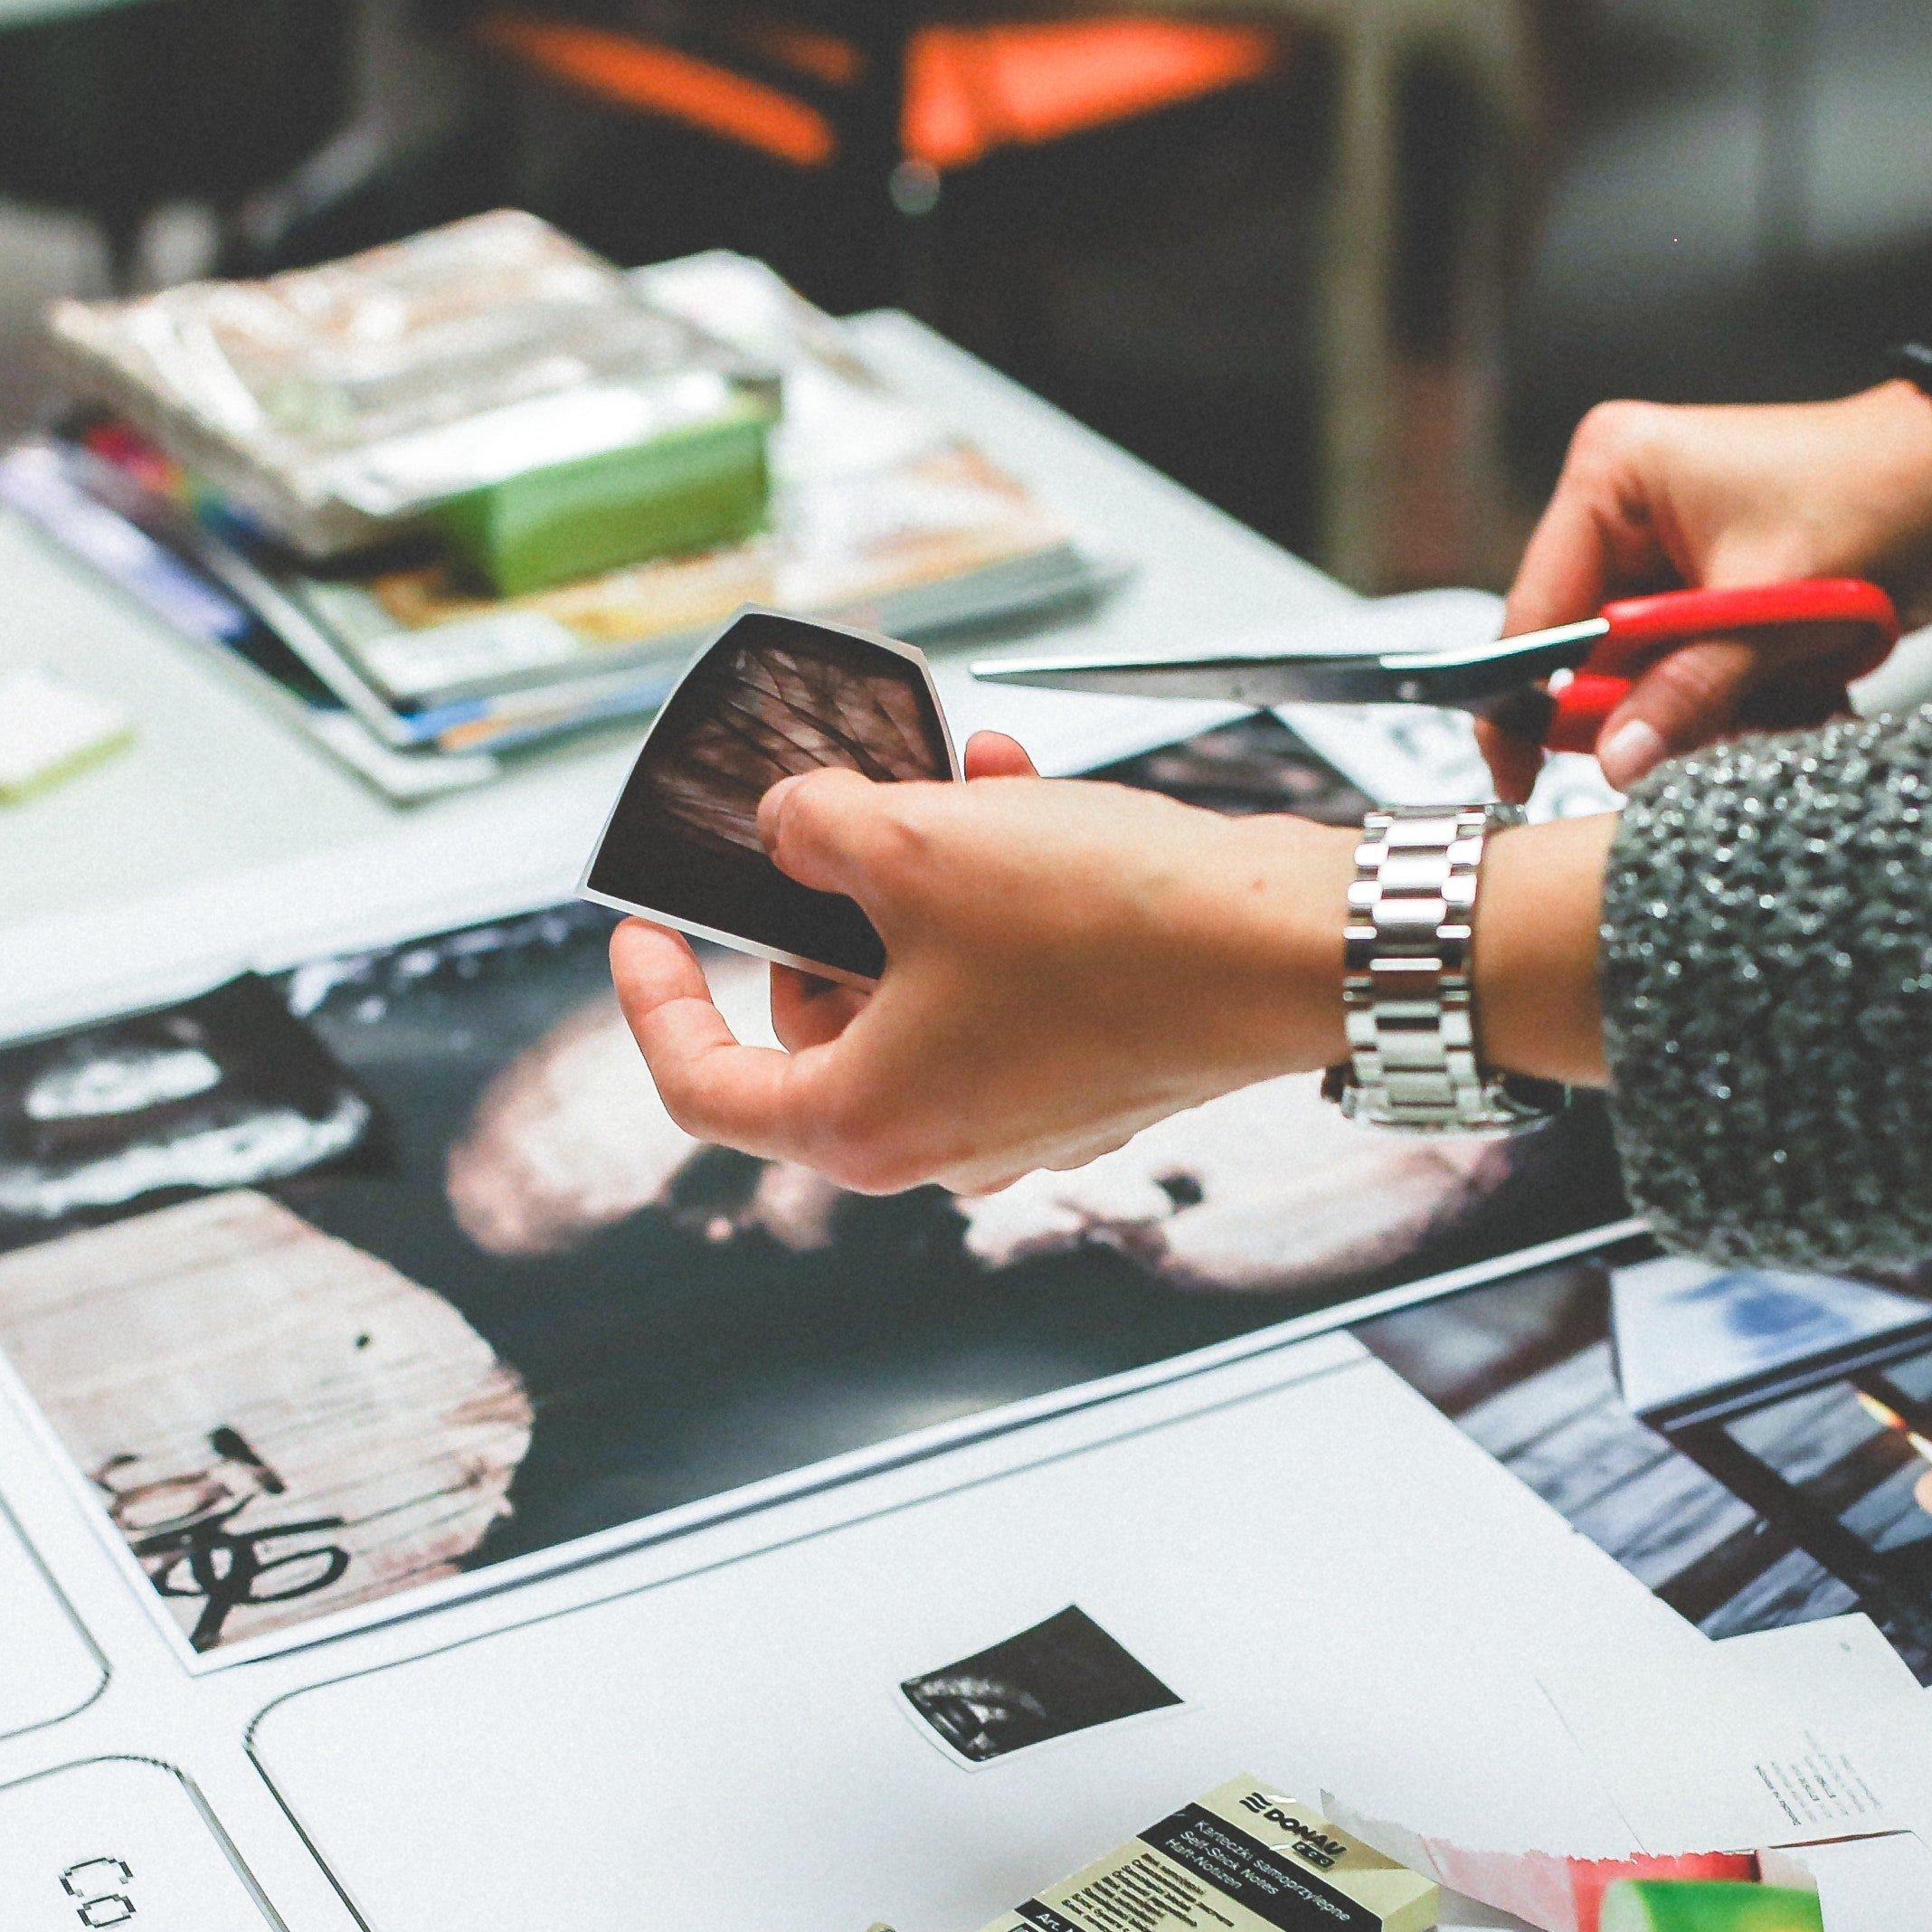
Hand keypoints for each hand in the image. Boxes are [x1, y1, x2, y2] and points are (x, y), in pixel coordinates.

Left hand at [613, 732, 1348, 1196]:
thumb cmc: (1114, 929)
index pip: (703, 1086)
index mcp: (865, 1126)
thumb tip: (790, 826)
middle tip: (834, 822)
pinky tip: (1019, 807)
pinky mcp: (1086, 1079)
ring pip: (916, 989)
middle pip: (817, 1025)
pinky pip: (1000, 988)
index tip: (645, 934)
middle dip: (821, 908)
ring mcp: (1019, 1120)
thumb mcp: (915, 843)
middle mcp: (940, 1147)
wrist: (1285, 949)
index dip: (654, 1001)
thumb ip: (813, 828)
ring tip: (953, 784)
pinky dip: (992, 905)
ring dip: (920, 881)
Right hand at [1492, 282, 1931, 796]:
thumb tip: (1613, 762)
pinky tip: (1800, 681)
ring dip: (1711, 706)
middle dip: (1655, 704)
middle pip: (1586, 654)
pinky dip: (1740, 697)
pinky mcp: (1705, 589)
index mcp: (1612, 477)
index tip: (1520, 776)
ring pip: (1644, 677)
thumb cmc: (1879, 497)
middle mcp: (1623, 508)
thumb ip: (1688, 690)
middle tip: (1725, 716)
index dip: (1524, 701)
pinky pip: (1691, 676)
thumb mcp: (1774, 607)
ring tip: (1789, 686)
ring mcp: (1663, 552)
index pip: (1534, 612)